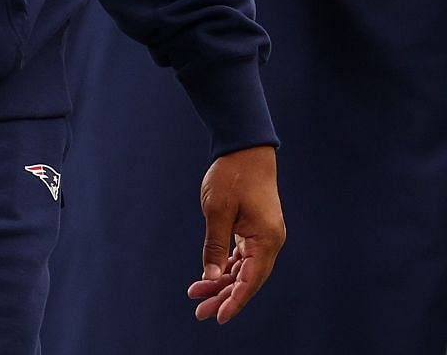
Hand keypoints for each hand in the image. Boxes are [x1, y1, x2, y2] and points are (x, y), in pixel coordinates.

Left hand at [185, 145, 284, 323]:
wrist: (244, 150)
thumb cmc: (232, 176)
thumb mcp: (217, 210)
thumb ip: (214, 244)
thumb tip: (210, 276)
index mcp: (266, 240)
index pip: (251, 280)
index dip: (235, 300)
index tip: (218, 317)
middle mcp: (269, 242)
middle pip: (247, 279)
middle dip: (224, 296)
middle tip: (199, 312)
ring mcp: (262, 236)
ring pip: (243, 269)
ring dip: (222, 283)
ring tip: (198, 296)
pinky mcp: (253, 230)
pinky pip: (240, 256)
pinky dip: (225, 267)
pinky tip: (209, 277)